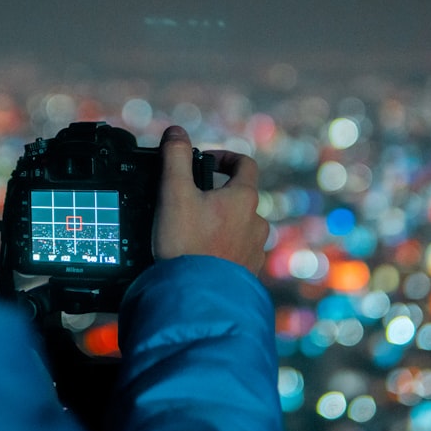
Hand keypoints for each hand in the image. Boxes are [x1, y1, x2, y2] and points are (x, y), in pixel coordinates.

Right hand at [153, 125, 268, 274]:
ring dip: (221, 224)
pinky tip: (200, 257)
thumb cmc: (186, 245)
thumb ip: (174, 158)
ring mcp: (254, 250)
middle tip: (188, 203)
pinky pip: (237, 252)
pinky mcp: (247, 273)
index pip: (244, 164)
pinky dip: (221, 248)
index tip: (204, 163)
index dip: (224, 157)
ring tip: (193, 233)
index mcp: (244, 198)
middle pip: (240, 196)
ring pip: (240, 226)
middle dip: (216, 195)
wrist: (196, 298)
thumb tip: (176, 132)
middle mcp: (256, 222)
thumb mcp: (173, 193)